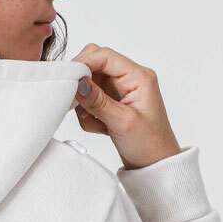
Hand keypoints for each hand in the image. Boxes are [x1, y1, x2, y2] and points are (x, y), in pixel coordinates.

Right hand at [71, 45, 181, 169]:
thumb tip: (78, 82)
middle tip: (75, 102)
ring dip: (85, 103)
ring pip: (89, 84)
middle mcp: (128, 79)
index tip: (68, 78)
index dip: (84, 62)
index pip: (105, 56)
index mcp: (138, 77)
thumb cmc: (149, 144)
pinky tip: (100, 127)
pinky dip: (88, 114)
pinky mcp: (111, 103)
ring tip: (97, 122)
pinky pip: (89, 100)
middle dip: (82, 82)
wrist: (154, 165)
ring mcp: (119, 91)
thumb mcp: (122, 122)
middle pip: (95, 64)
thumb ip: (98, 101)